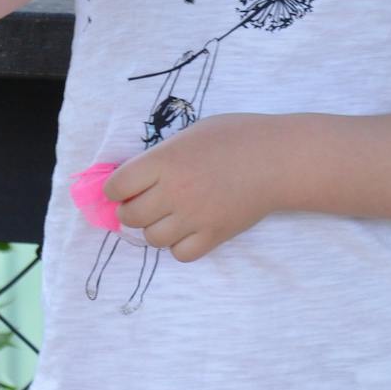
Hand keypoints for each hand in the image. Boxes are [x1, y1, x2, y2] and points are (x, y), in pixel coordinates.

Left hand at [103, 113, 283, 261]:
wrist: (276, 159)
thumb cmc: (233, 137)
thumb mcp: (188, 135)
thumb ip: (160, 157)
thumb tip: (136, 176)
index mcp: (164, 162)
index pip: (116, 186)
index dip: (114, 188)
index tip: (120, 187)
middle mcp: (174, 192)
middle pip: (130, 215)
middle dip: (129, 209)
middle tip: (140, 202)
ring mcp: (194, 217)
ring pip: (152, 238)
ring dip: (152, 228)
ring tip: (165, 215)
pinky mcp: (214, 236)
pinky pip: (180, 254)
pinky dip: (177, 245)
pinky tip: (185, 230)